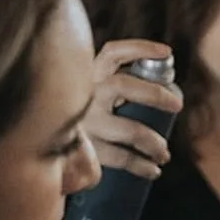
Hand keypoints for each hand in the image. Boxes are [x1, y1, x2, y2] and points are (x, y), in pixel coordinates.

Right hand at [86, 39, 183, 178]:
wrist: (41, 151)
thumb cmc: (80, 121)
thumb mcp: (90, 96)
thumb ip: (115, 88)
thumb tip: (164, 85)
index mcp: (87, 77)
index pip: (112, 53)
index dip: (140, 48)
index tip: (167, 53)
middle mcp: (83, 94)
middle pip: (124, 85)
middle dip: (156, 94)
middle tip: (177, 105)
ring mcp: (84, 122)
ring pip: (130, 129)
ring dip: (154, 142)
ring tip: (164, 154)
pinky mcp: (85, 148)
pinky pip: (120, 157)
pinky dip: (141, 165)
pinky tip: (153, 170)